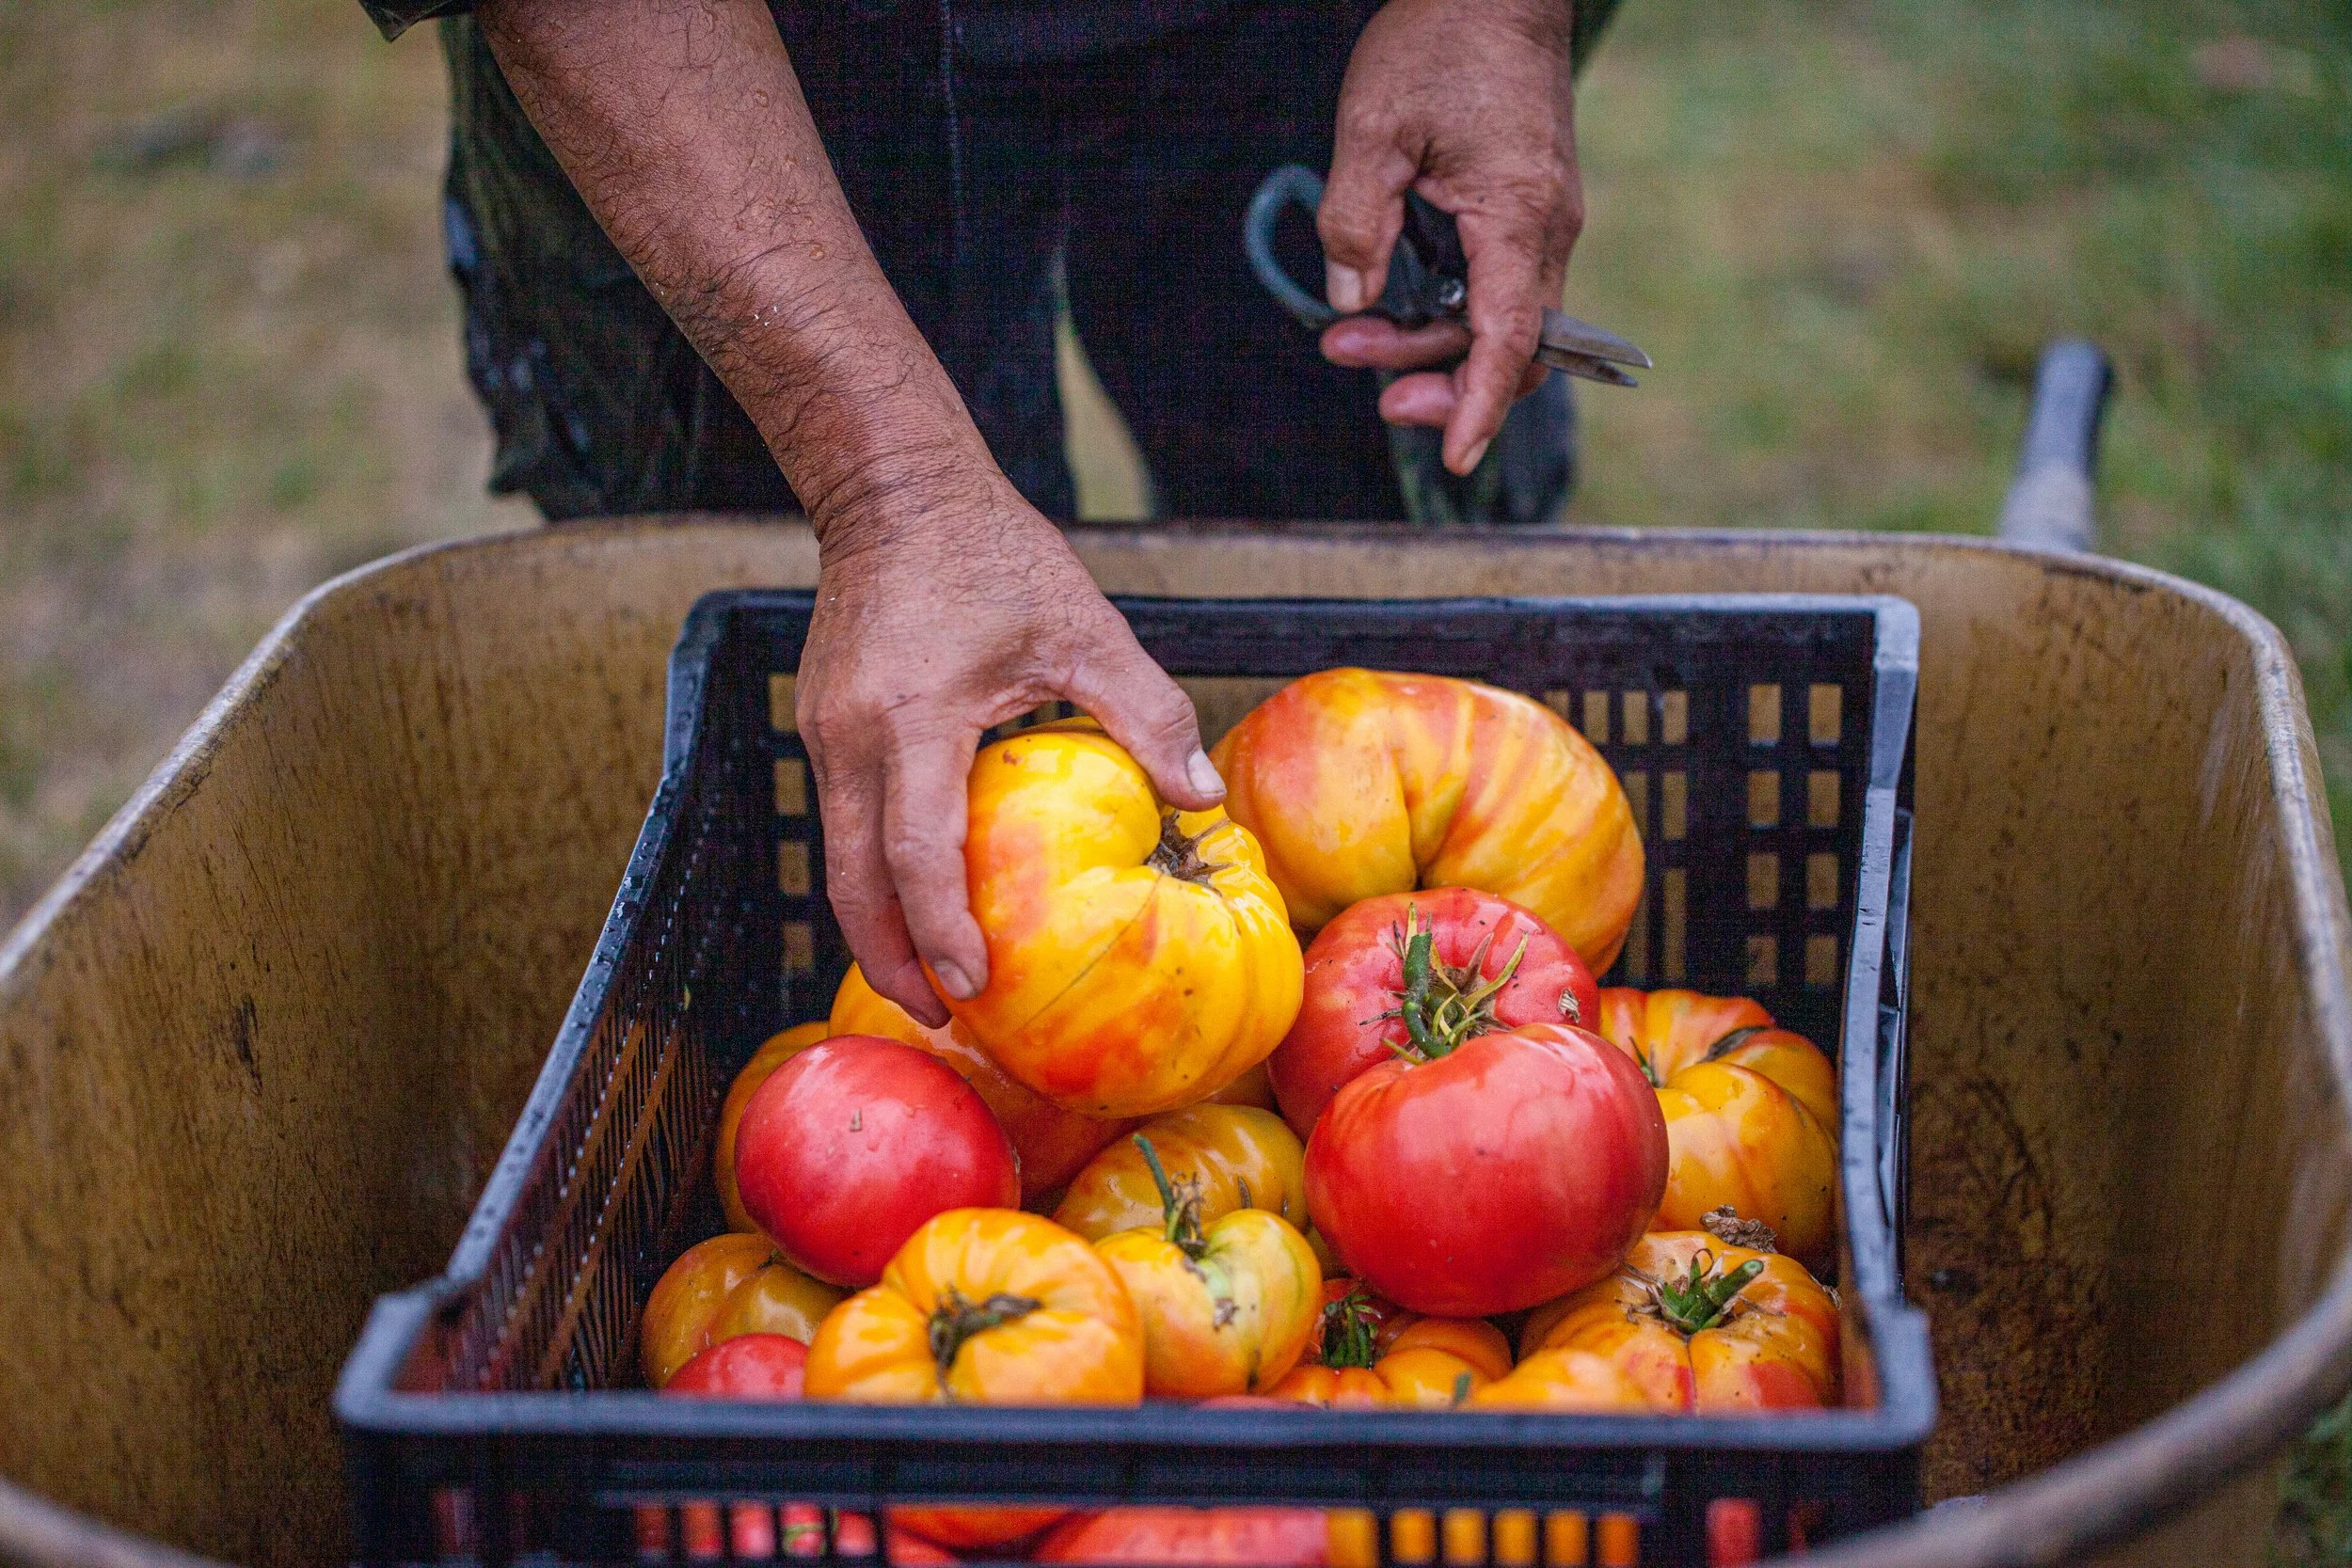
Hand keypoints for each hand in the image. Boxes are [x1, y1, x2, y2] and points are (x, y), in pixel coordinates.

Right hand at [799, 478, 1224, 1025]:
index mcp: (913, 715)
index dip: (942, 928)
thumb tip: (1204, 797)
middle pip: (853, 881)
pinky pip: (842, 822)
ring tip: (928, 982)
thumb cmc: (994, 553)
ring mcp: (824, 730)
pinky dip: (873, 877)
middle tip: (945, 1018)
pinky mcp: (822, 724)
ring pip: (839, 858)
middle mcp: (850, 735)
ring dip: (876, 927)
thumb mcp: (1083, 627)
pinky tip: (916, 904)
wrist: (893, 489)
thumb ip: (1144, 712)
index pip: (916, 849)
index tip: (977, 986)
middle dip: (893, 960)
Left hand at [1314, 0, 1581, 473]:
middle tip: (1361, 382)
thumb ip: (1358, 220)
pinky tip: (1393, 307)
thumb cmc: (1441, 40)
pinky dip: (1448, 312)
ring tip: (1346, 339)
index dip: (1478, 408)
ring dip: (1427, 342)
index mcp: (1517, 217)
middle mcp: (1545, 230)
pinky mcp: (1524, 210)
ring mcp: (1541, 221)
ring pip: (1497, 321)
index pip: (1509, 342)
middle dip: (1436, 381)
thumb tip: (1351, 300)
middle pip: (1507, 348)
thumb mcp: (1372, 128)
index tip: (1454, 460)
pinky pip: (1496, 287)